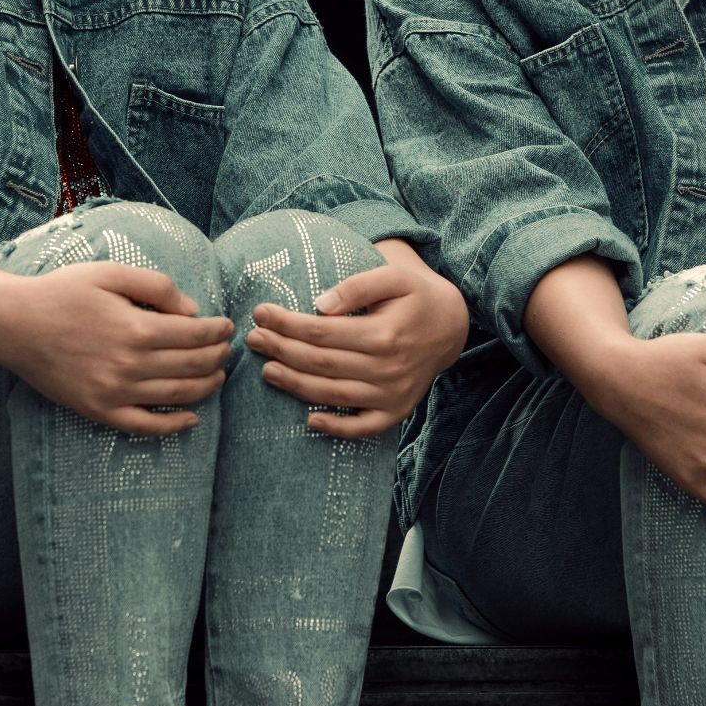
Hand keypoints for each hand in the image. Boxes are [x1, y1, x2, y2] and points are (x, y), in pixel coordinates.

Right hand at [0, 263, 233, 435]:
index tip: (227, 326)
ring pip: (176, 396)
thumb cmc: (61, 292)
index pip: (195, 335)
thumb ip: (156, 286)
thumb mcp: (110, 273)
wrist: (12, 323)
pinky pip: (144, 426)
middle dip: (217, 358)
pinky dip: (172, 426)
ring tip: (218, 377)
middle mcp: (129, 364)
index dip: (217, 331)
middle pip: (192, 366)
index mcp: (136, 328)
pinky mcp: (99, 410)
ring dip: (205, 388)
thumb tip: (193, 310)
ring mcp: (114, 392)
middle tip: (227, 350)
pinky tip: (191, 419)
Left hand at [243, 250, 468, 438]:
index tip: (261, 314)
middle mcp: (388, 367)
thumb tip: (319, 305)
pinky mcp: (397, 410)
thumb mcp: (394, 276)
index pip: (322, 331)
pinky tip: (310, 421)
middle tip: (252, 340)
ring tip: (266, 371)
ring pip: (334, 394)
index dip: (287, 324)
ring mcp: (392, 393)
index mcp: (384, 333)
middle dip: (281, 351)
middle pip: (321, 363)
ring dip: (295, 385)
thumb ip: (357, 286)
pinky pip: (364, 427)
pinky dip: (337, 429)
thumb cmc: (415, 295)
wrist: (452, 325)